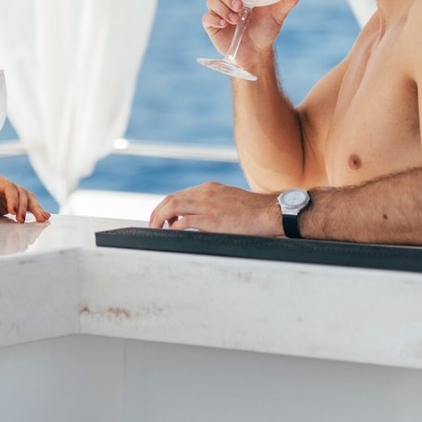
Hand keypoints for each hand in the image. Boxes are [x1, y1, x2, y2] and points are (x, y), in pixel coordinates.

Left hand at [0, 172, 51, 222]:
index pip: (8, 186)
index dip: (12, 198)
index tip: (13, 212)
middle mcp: (5, 184)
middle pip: (20, 191)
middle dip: (23, 206)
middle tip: (21, 220)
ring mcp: (11, 193)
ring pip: (27, 197)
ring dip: (35, 208)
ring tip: (42, 218)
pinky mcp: (15, 202)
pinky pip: (28, 204)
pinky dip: (36, 210)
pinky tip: (43, 217)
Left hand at [148, 181, 277, 235]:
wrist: (270, 211)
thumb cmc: (254, 211)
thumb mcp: (230, 200)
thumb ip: (215, 205)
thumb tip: (204, 218)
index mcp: (209, 188)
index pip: (180, 195)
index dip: (167, 206)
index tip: (162, 218)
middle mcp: (205, 193)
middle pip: (171, 199)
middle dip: (157, 212)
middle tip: (151, 225)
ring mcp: (207, 205)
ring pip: (172, 207)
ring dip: (159, 219)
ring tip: (155, 230)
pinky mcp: (211, 219)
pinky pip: (184, 222)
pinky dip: (173, 227)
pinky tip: (170, 234)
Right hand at [202, 0, 302, 64]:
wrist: (256, 52)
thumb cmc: (267, 30)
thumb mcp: (278, 15)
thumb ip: (287, 2)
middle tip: (241, 6)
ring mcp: (219, 11)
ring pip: (212, 0)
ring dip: (223, 8)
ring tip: (235, 19)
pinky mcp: (212, 24)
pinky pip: (207, 17)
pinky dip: (215, 19)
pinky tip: (225, 24)